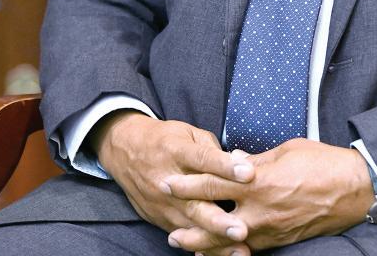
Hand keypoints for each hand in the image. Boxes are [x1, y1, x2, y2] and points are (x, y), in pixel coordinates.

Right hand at [89, 110, 254, 254]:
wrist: (127, 151)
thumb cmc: (166, 140)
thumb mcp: (188, 133)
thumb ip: (211, 149)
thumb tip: (236, 163)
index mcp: (177, 152)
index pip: (203, 159)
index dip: (225, 167)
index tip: (249, 174)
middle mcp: (168, 181)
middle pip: (195, 202)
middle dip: (219, 219)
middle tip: (242, 229)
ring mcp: (163, 204)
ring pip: (191, 225)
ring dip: (215, 240)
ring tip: (239, 249)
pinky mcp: (160, 219)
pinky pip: (183, 236)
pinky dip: (202, 245)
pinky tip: (222, 254)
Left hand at [164, 139, 374, 253]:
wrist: (352, 190)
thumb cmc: (321, 162)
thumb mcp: (285, 151)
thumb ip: (255, 161)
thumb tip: (232, 161)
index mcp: (258, 181)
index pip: (214, 182)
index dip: (189, 183)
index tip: (169, 181)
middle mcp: (259, 209)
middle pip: (213, 218)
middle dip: (188, 221)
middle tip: (168, 224)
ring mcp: (269, 229)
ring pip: (227, 240)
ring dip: (203, 242)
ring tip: (183, 243)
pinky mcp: (279, 240)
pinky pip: (248, 247)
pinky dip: (229, 249)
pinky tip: (216, 251)